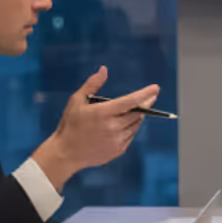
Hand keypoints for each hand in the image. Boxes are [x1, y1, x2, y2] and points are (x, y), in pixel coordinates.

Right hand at [32, 67, 157, 187]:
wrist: (66, 153)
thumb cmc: (70, 124)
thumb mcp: (77, 101)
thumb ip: (92, 84)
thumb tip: (104, 69)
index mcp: (103, 113)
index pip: (131, 101)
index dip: (145, 94)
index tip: (155, 88)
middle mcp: (112, 127)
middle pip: (137, 113)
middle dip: (145, 104)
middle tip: (150, 98)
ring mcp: (116, 140)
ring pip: (135, 125)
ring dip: (137, 116)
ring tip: (136, 110)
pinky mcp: (118, 151)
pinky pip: (131, 136)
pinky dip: (131, 128)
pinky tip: (126, 124)